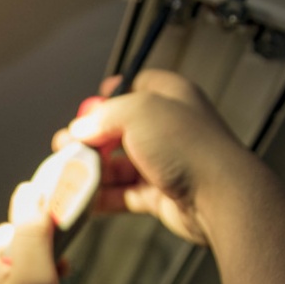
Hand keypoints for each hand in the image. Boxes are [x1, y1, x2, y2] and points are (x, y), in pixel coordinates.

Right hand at [53, 70, 255, 246]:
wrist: (217, 196)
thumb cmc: (188, 147)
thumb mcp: (138, 112)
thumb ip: (103, 115)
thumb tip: (81, 128)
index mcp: (170, 97)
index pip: (137, 86)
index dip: (111, 95)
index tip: (88, 106)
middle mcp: (168, 128)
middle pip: (119, 130)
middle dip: (91, 139)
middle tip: (67, 146)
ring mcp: (164, 162)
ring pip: (118, 165)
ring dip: (92, 170)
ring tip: (68, 174)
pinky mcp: (159, 193)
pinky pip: (123, 194)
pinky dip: (103, 196)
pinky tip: (84, 197)